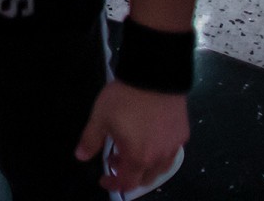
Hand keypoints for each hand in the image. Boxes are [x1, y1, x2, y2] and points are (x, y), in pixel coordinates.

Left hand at [75, 80, 189, 192]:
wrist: (154, 78)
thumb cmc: (124, 100)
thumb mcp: (100, 118)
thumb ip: (90, 140)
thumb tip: (81, 156)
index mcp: (137, 157)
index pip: (127, 182)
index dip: (114, 185)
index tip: (104, 179)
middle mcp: (159, 158)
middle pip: (145, 179)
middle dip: (128, 175)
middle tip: (114, 160)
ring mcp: (173, 147)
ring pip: (160, 168)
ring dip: (144, 166)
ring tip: (131, 148)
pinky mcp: (183, 135)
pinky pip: (170, 152)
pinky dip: (158, 153)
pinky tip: (149, 138)